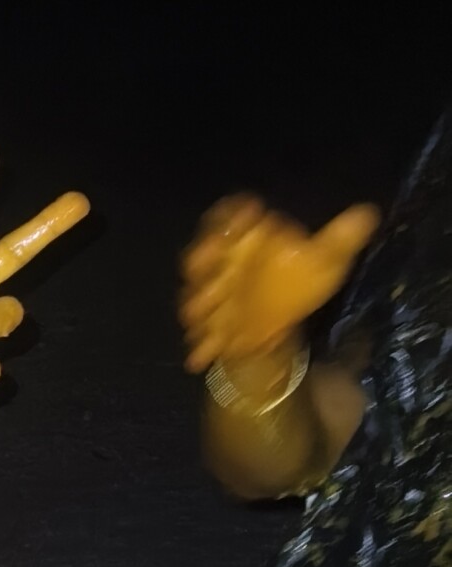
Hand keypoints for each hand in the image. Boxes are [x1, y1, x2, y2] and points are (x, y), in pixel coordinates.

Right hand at [179, 194, 378, 374]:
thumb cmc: (298, 286)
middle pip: (206, 249)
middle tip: (207, 258)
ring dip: (197, 298)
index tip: (249, 211)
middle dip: (205, 254)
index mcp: (251, 240)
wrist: (277, 320)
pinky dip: (201, 341)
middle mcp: (225, 261)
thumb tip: (368, 212)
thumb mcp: (324, 262)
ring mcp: (212, 290)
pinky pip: (201, 327)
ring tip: (197, 309)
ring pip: (198, 288)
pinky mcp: (208, 318)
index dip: (236, 213)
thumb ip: (341, 239)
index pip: (233, 218)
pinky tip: (202, 354)